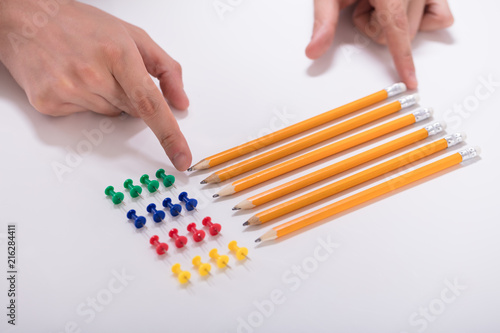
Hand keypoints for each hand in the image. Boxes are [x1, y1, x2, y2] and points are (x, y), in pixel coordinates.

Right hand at [0, 0, 191, 170]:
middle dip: (130, 94)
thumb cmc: (80, 24)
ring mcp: (68, 89)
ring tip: (87, 68)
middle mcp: (92, 73)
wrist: (26, 18)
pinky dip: (84, 101)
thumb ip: (165, 68)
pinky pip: (84, 116)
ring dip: (107, 98)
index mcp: (117, 53)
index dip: (169, 134)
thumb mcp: (132, 35)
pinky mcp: (49, 102)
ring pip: (110, 114)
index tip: (181, 157)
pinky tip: (71, 78)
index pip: (150, 103)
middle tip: (111, 69)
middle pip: (132, 110)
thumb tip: (180, 102)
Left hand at [305, 0, 453, 88]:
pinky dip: (423, 18)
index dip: (402, 59)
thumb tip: (314, 51)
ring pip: (418, 27)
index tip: (410, 80)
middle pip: (402, 34)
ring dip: (396, 21)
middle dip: (378, 27)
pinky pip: (442, 15)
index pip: (397, 30)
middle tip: (364, 5)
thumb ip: (323, 22)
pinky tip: (403, 6)